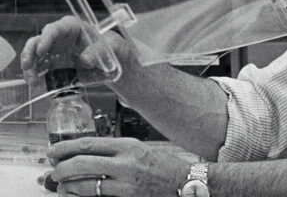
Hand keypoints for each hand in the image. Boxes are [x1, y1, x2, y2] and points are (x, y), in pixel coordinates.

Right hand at [20, 15, 129, 84]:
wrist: (109, 62)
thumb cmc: (110, 48)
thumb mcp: (111, 47)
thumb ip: (100, 51)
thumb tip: (85, 59)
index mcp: (73, 28)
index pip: (56, 28)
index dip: (46, 37)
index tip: (41, 50)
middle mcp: (59, 38)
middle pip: (38, 40)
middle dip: (30, 52)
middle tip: (28, 66)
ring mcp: (54, 53)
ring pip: (34, 56)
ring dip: (30, 68)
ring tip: (32, 81)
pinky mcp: (52, 67)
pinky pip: (39, 71)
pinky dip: (36, 78)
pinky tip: (37, 86)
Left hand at [48, 137, 189, 196]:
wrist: (184, 184)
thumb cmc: (163, 166)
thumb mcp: (139, 150)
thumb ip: (115, 152)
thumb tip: (86, 154)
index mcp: (129, 146)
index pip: (90, 144)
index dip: (66, 147)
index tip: (53, 150)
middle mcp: (126, 163)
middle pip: (83, 163)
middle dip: (62, 168)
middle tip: (53, 170)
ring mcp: (126, 184)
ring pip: (86, 185)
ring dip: (68, 187)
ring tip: (62, 186)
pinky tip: (76, 195)